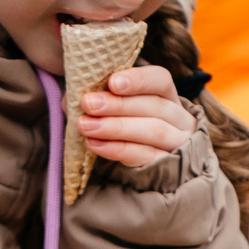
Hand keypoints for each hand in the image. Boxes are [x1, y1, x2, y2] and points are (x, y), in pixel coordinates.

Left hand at [76, 66, 194, 169]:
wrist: (148, 168)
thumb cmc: (129, 128)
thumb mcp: (118, 110)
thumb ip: (98, 100)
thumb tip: (69, 100)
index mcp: (167, 96)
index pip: (160, 80)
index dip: (138, 79)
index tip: (113, 82)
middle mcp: (179, 117)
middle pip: (154, 106)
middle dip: (118, 105)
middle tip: (87, 104)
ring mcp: (177, 143)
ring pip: (153, 131)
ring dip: (116, 127)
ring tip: (86, 126)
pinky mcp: (170, 167)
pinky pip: (146, 156)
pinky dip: (118, 149)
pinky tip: (95, 145)